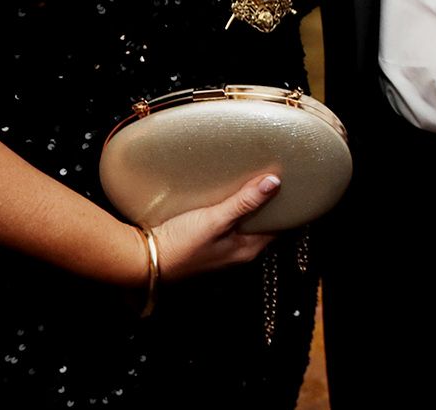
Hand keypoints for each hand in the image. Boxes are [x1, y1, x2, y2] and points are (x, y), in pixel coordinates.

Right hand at [149, 173, 281, 282]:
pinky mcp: (206, 243)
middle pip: (262, 224)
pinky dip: (232, 209)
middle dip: (268, 203)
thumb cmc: (180, 245)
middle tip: (273, 175)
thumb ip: (245, 202)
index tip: (292, 183)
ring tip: (252, 179)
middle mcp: (238, 253)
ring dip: (249, 205)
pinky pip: (227, 224)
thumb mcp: (216, 220)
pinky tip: (226, 194)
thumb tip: (275, 182)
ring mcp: (222, 250)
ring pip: (244, 224)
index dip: (286, 205)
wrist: (143, 260)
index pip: (279, 226)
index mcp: (247, 250)